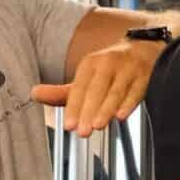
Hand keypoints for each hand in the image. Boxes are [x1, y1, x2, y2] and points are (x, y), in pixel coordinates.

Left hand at [31, 40, 159, 137]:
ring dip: (107, 108)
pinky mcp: (146, 76)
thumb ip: (62, 92)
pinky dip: (129, 103)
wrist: (145, 48)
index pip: (79, 88)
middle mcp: (108, 63)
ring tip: (97, 125)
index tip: (69, 125)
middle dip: (89, 111)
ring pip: (116, 91)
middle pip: (97, 90)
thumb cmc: (111, 69)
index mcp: (91, 64)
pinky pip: (137, 90)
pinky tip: (122, 115)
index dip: (74, 107)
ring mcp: (128, 69)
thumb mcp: (86, 79)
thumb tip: (33, 94)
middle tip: (82, 131)